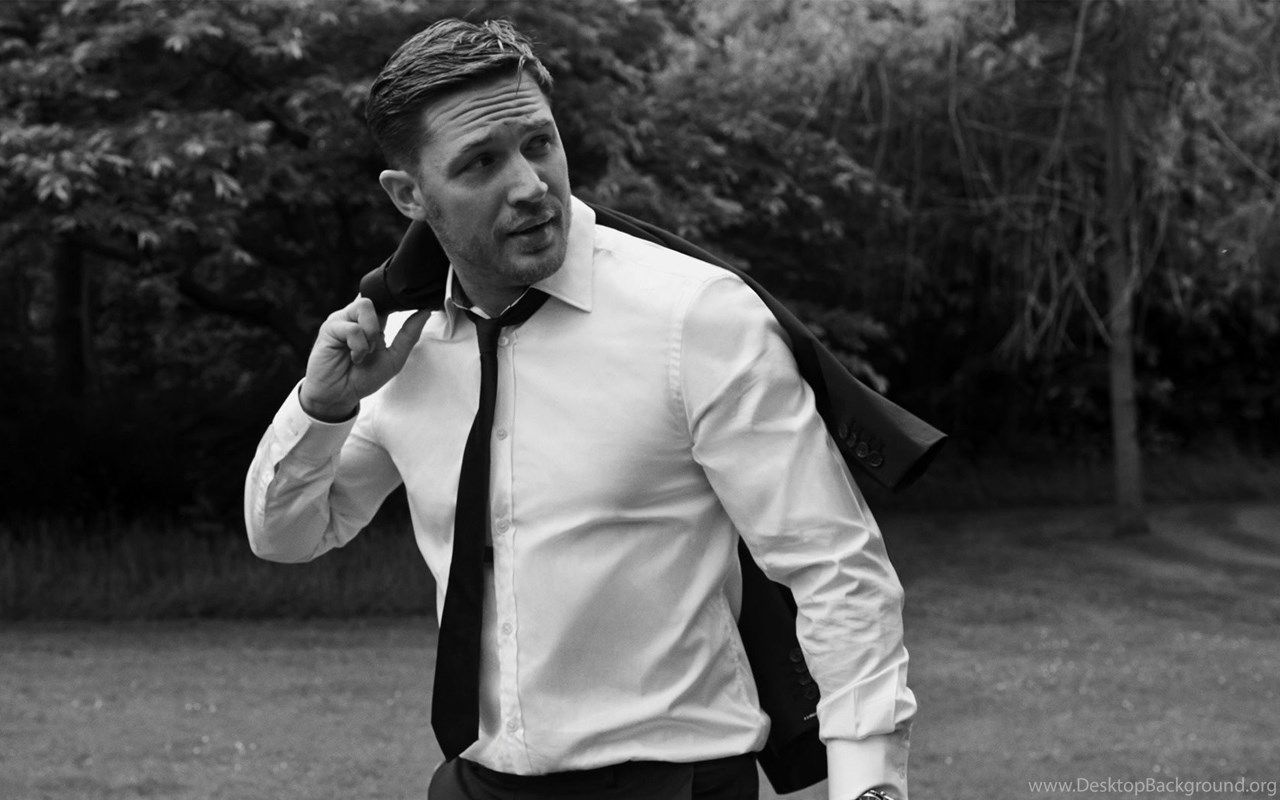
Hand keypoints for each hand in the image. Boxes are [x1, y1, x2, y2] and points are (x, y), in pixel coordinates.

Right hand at [299, 296, 430, 420]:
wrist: (340, 396)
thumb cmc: (362, 377)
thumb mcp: (394, 358)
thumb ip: (409, 335)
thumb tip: (425, 312)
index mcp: (371, 321)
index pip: (385, 298)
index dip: (396, 300)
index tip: (409, 309)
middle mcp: (355, 317)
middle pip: (375, 296)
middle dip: (383, 320)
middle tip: (377, 345)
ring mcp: (341, 320)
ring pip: (365, 305)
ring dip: (372, 333)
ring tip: (366, 353)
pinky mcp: (329, 328)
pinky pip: (353, 327)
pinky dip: (360, 346)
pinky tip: (355, 358)